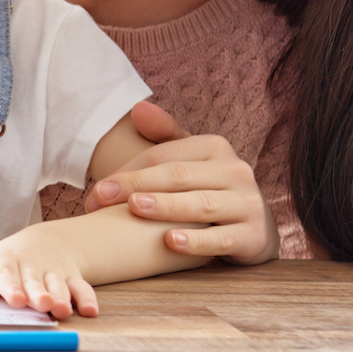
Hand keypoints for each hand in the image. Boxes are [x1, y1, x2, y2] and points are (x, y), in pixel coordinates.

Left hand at [0, 223, 98, 319]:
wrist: (43, 243)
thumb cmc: (6, 262)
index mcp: (6, 261)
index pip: (7, 273)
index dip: (12, 286)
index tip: (15, 300)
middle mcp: (32, 266)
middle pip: (35, 281)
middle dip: (39, 293)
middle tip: (42, 304)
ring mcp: (53, 272)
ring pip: (59, 285)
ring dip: (63, 297)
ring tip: (61, 309)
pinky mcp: (72, 279)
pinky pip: (82, 287)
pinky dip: (87, 299)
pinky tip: (90, 311)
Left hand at [86, 101, 279, 264]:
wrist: (255, 228)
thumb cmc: (210, 189)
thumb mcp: (191, 160)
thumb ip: (164, 135)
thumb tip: (137, 109)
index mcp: (215, 147)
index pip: (163, 156)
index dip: (128, 171)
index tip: (97, 191)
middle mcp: (235, 171)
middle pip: (178, 177)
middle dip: (136, 186)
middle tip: (100, 199)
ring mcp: (248, 204)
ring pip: (200, 205)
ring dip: (166, 207)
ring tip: (135, 208)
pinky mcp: (254, 236)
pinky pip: (222, 239)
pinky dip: (197, 241)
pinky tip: (171, 242)